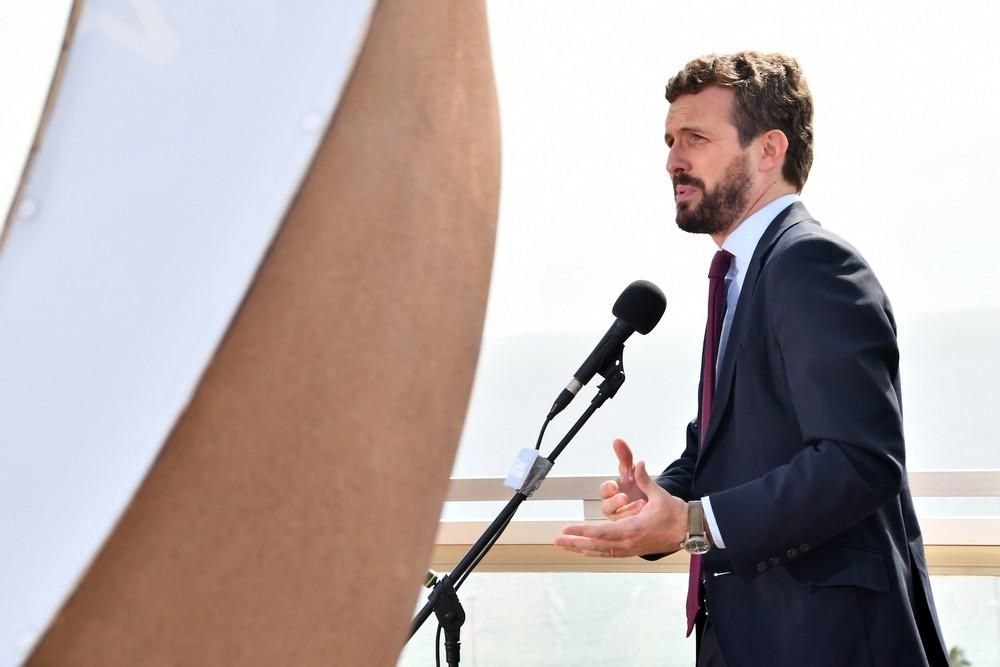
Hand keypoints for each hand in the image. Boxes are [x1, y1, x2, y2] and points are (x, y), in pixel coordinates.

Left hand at [554, 459, 686, 558]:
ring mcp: (631, 548)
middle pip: (597, 545)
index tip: (568, 529)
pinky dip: (594, 552)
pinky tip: (584, 550)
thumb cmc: (675, 513)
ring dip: (582, 548)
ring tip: (565, 545)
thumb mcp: (660, 495)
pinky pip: (609, 554)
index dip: (583, 531)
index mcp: (634, 528)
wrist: (689, 530)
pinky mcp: (633, 551)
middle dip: (575, 542)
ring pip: (601, 552)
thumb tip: (639, 463)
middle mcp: (629, 542)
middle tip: (558, 540)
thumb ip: (645, 479)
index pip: (602, 532)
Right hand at [599, 438, 647, 520]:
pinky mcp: (629, 526)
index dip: (607, 488)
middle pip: (606, 507)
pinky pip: (628, 527)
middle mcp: (613, 506)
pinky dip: (635, 521)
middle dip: (614, 502)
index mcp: (611, 492)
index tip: (615, 485)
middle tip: (624, 497)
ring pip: (617, 519)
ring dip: (628, 512)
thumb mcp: (632, 470)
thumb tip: (617, 440)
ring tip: (641, 504)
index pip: (604, 491)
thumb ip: (625, 456)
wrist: (650, 501)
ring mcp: (621, 517)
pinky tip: (644, 514)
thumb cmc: (636, 485)